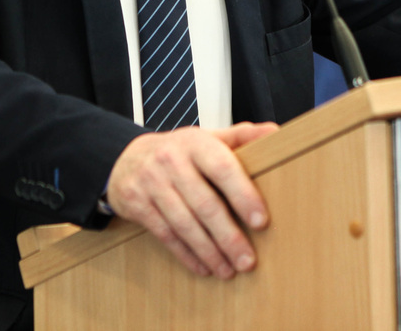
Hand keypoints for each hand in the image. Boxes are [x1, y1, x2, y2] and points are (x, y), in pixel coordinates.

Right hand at [104, 122, 278, 279]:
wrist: (126, 158)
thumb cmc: (178, 152)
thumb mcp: (207, 138)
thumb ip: (241, 137)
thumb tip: (275, 131)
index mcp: (195, 142)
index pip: (223, 168)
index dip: (243, 194)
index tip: (261, 221)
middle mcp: (171, 160)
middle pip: (204, 203)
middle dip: (229, 236)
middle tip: (248, 260)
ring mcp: (151, 182)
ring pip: (185, 223)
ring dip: (209, 251)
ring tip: (228, 270)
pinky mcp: (136, 204)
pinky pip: (165, 234)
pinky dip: (186, 254)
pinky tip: (203, 267)